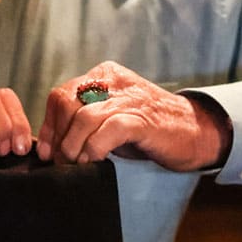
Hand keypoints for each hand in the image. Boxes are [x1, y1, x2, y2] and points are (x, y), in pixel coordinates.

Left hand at [37, 61, 231, 170]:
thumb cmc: (148, 130)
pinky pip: (108, 130)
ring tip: (74, 165)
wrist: (194, 131)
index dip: (49, 126)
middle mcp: (112, 81)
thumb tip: (49, 148)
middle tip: (61, 162)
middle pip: (67, 104)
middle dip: (59, 138)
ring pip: (84, 118)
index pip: (61, 95)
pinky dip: (94, 149)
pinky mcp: (142, 118)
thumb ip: (82, 124)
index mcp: (103, 77)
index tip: (47, 151)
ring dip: (73, 147)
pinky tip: (93, 161)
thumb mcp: (109, 120)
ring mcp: (128, 98)